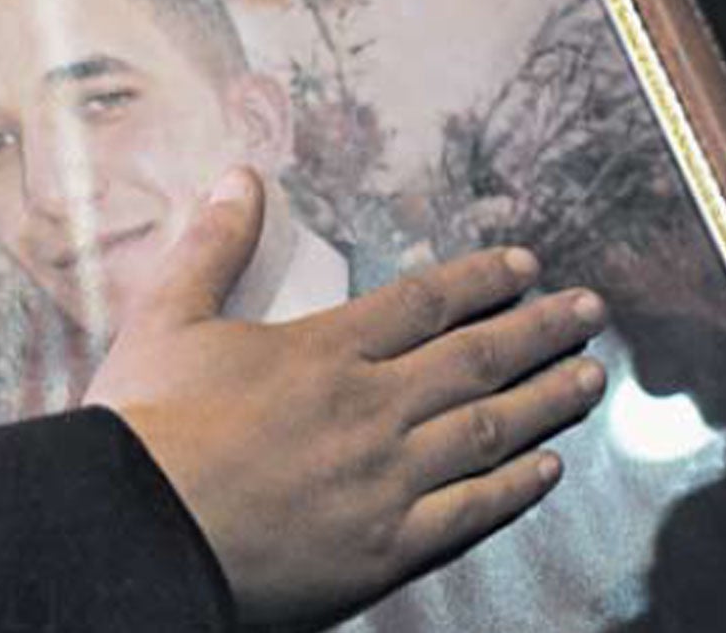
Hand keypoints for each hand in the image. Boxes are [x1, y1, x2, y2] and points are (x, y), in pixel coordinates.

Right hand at [85, 168, 606, 624]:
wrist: (135, 534)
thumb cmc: (145, 427)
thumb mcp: (166, 316)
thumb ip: (213, 246)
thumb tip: (240, 176)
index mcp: (324, 351)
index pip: (423, 302)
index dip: (481, 279)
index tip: (526, 266)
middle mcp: (370, 408)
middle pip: (475, 359)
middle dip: (539, 330)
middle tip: (591, 312)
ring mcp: (385, 482)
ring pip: (488, 431)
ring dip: (545, 400)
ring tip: (589, 379)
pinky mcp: (384, 548)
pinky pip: (469, 512)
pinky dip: (514, 488)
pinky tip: (545, 469)